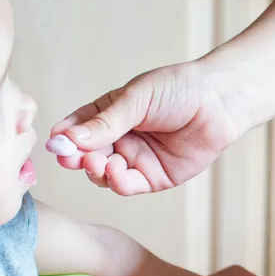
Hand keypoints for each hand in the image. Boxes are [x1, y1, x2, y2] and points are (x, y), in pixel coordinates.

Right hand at [48, 62, 247, 195]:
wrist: (219, 101)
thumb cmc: (178, 89)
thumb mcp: (136, 99)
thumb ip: (104, 122)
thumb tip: (67, 138)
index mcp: (109, 114)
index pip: (77, 128)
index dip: (64, 137)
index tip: (55, 143)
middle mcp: (119, 138)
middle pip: (86, 154)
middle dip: (75, 157)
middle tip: (70, 158)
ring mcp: (135, 159)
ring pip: (103, 174)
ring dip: (95, 170)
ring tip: (97, 162)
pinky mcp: (154, 177)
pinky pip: (128, 186)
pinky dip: (117, 182)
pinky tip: (116, 171)